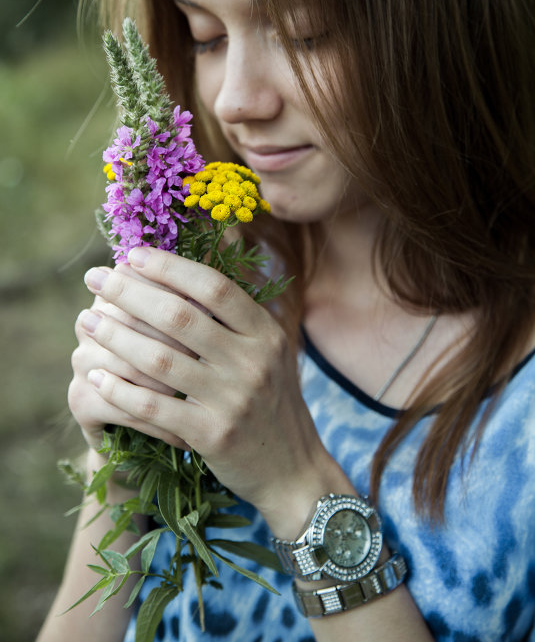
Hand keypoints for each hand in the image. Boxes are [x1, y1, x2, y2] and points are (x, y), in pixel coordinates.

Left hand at [78, 247, 343, 529]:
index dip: (170, 267)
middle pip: (180, 316)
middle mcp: (253, 360)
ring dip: (116, 336)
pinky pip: (154, 408)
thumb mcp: (269, 350)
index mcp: (265, 332)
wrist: (292, 469)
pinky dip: (120, 390)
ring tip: (87, 319)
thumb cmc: (270, 400)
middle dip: (129, 292)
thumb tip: (193, 262)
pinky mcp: (213, 436)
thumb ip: (238, 314)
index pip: (213, 287)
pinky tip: (96, 375)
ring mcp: (233, 399)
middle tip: (96, 276)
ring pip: (160, 359)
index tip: (132, 255)